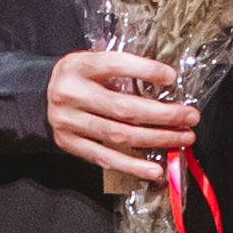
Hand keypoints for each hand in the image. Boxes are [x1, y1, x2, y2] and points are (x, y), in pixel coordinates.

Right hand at [45, 48, 201, 190]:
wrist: (41, 96)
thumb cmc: (80, 78)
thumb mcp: (92, 62)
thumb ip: (120, 69)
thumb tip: (166, 80)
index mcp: (79, 66)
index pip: (115, 64)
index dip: (145, 70)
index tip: (172, 77)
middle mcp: (70, 93)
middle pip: (123, 108)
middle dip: (163, 115)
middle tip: (191, 116)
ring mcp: (68, 121)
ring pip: (119, 135)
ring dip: (156, 139)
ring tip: (183, 139)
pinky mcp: (69, 144)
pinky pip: (105, 158)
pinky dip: (133, 166)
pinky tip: (156, 170)